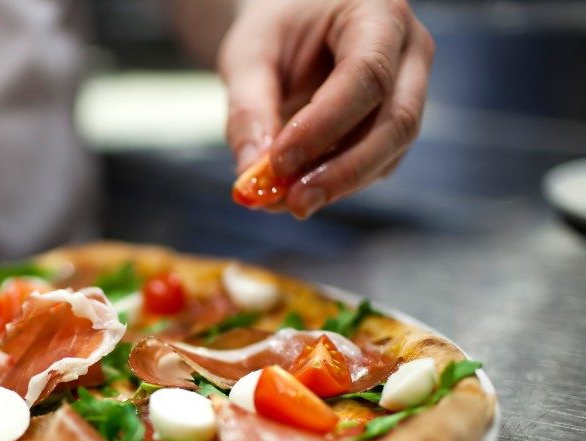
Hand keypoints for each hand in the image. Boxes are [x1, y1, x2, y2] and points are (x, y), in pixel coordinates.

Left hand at [219, 0, 434, 217]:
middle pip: (397, 121)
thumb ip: (247, 110)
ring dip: (338, 184)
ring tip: (284, 202)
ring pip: (391, 151)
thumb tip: (251, 176)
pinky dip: (336, 184)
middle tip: (294, 202)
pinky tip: (296, 191)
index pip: (367, 74)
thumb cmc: (273, 28)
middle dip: (344, 170)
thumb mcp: (248, 56)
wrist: (290, 25)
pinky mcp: (394, 127)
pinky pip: (376, 165)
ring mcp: (410, 91)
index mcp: (379, 13)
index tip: (279, 162)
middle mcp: (409, 52)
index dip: (324, 125)